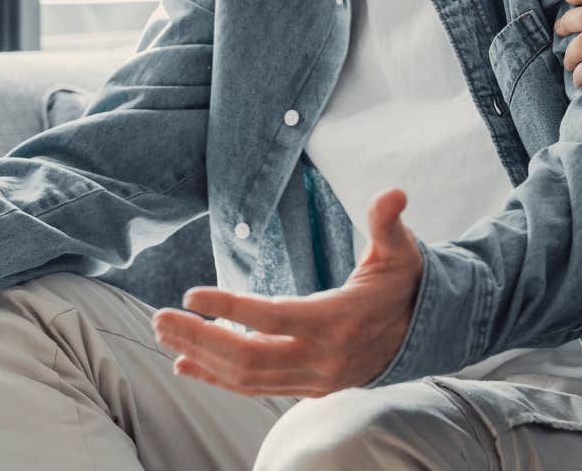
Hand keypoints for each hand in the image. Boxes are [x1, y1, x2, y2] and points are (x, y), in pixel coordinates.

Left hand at [151, 189, 423, 397]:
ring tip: (165, 334)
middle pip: (249, 356)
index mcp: (339, 320)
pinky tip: (186, 364)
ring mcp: (314, 379)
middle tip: (159, 317)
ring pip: (247, 377)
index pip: (274, 319)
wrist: (422, 332)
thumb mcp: (401, 250)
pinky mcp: (308, 388)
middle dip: (199, 338)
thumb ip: (389, 223)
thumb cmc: (403, 284)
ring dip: (202, 356)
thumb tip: (391, 194)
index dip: (230, 309)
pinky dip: (218, 378)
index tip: (190, 294)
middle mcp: (323, 358)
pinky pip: (255, 388)